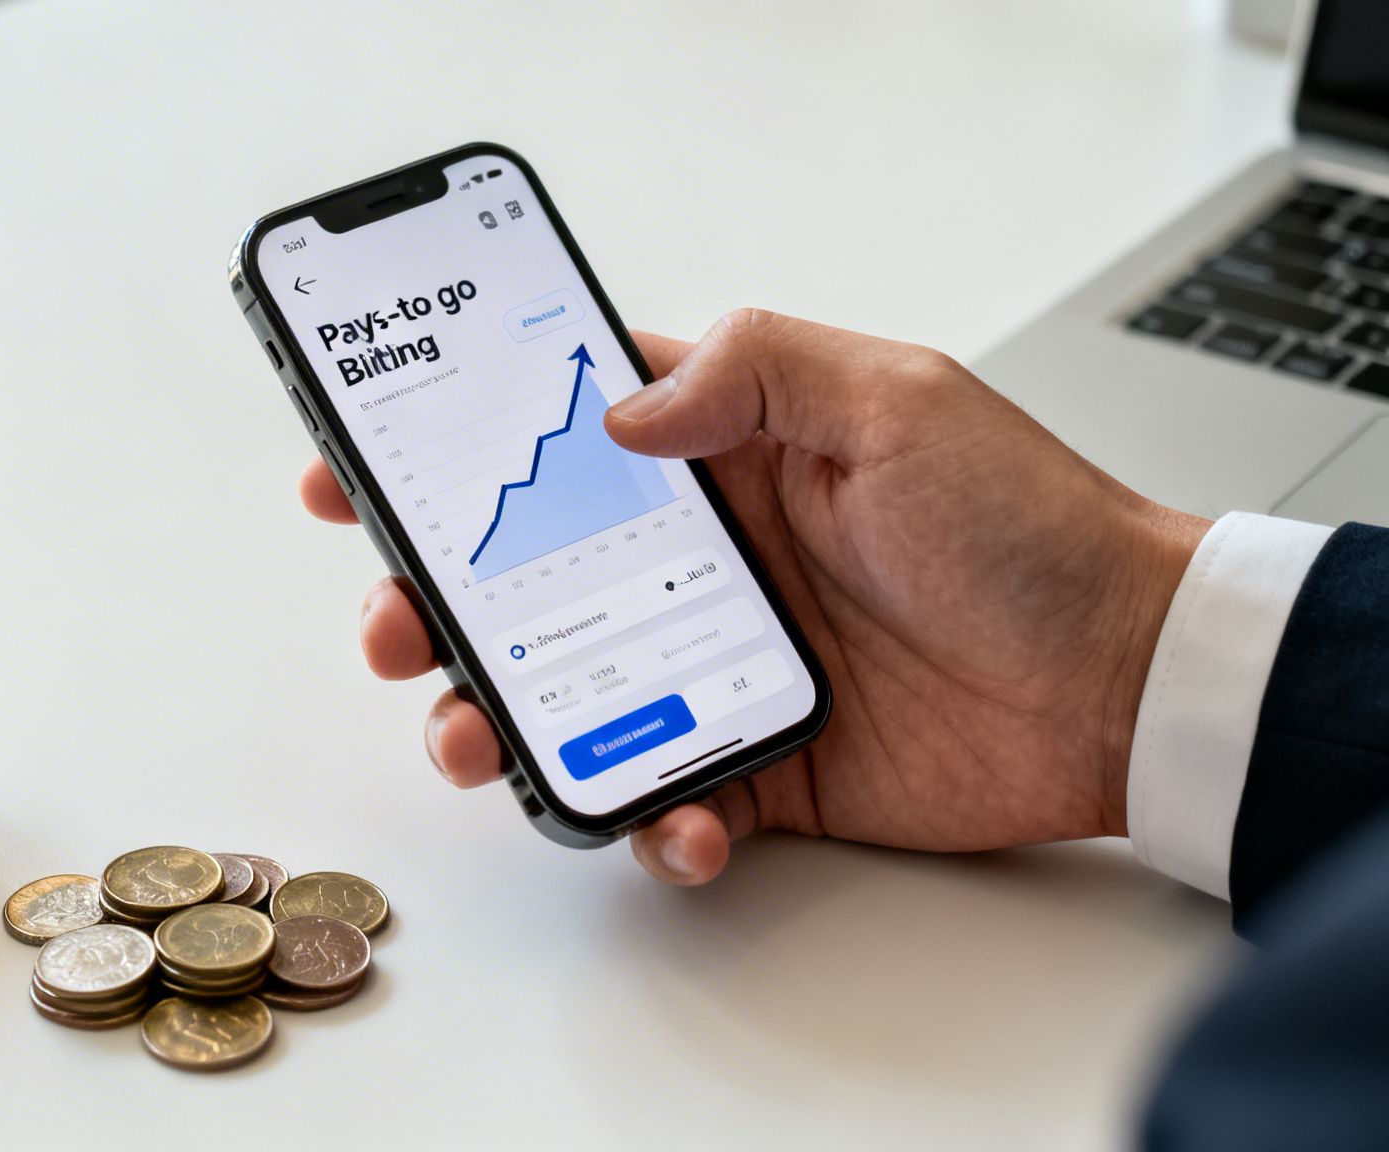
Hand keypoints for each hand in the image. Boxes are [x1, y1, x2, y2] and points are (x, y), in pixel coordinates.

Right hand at [300, 310, 1207, 883]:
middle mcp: (703, 561)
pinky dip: (649, 820)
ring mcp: (719, 665)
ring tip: (474, 737)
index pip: (555, 440)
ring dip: (495, 721)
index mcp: (723, 457)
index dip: (447, 452)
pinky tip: (676, 819)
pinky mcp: (758, 762)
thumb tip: (619, 411)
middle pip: (522, 581)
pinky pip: (665, 797)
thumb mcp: (897, 399)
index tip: (353, 471)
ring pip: (563, 695)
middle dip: (433, 605)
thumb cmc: (1027, 525)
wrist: (1124, 678)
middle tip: (396, 625)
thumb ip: (754, 372)